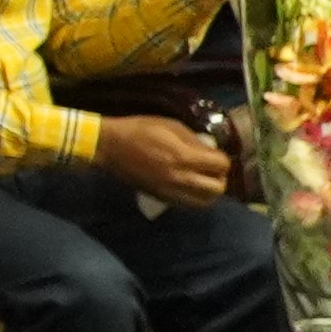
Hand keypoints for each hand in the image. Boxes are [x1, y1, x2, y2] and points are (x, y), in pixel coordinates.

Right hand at [98, 115, 232, 206]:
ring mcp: (170, 190)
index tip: (214, 154)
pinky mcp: (161, 197)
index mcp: (184, 157)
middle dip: (219, 178)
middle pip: (218, 188)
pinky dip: (195, 198)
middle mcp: (180, 178)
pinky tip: (188, 187)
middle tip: (211, 170)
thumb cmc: (140, 130)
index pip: (221, 165)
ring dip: (209, 191)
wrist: (109, 147)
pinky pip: (188, 205)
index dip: (221, 159)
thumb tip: (210, 151)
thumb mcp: (171, 126)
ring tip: (202, 180)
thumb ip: (194, 140)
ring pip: (205, 202)